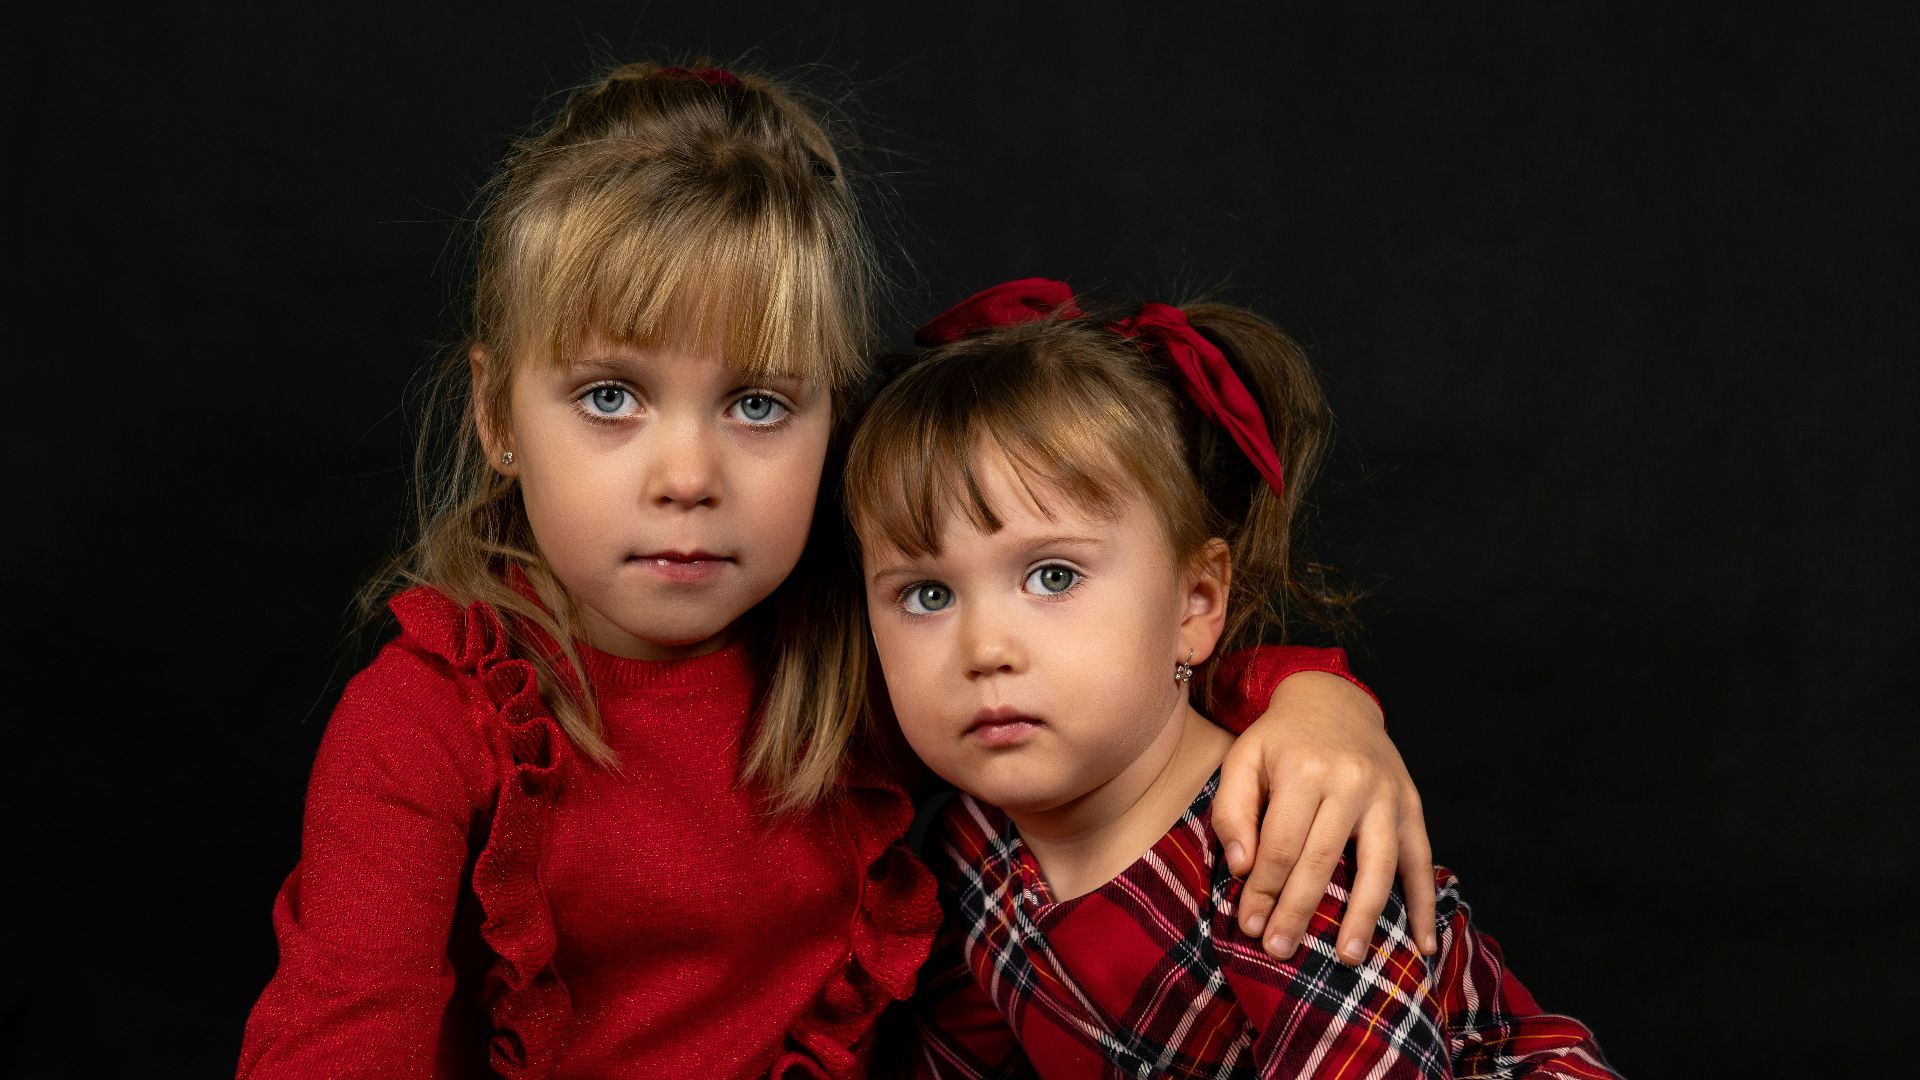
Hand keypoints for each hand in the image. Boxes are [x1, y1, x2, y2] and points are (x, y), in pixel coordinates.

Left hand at [1211, 671, 1435, 965]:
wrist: (1334, 700)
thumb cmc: (1280, 740)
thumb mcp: (1243, 759)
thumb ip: (1232, 809)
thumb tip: (1242, 866)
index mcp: (1303, 769)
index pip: (1280, 845)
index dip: (1262, 890)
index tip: (1247, 925)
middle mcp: (1350, 782)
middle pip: (1322, 861)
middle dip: (1298, 910)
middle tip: (1280, 950)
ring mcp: (1388, 796)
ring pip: (1377, 867)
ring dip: (1363, 918)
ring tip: (1348, 958)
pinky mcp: (1412, 806)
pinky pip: (1421, 861)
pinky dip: (1424, 904)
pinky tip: (1423, 944)